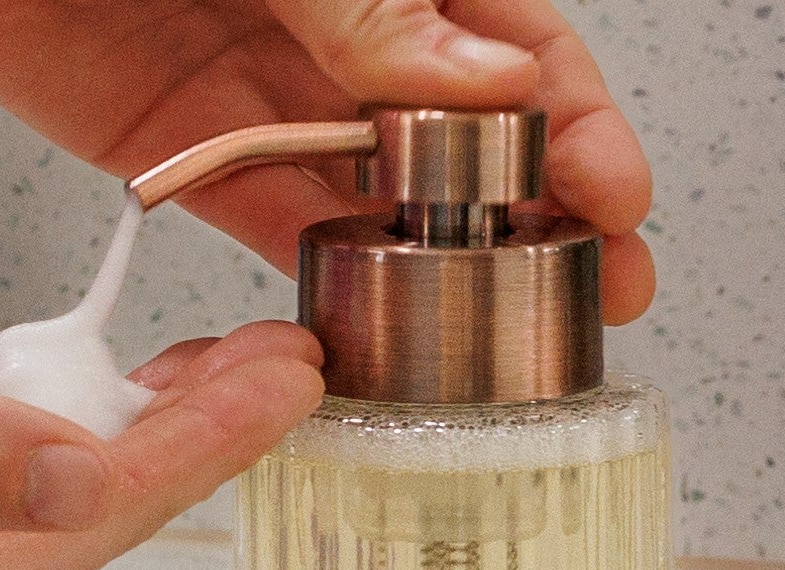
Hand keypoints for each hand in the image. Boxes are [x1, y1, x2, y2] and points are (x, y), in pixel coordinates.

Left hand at [0, 0, 659, 324]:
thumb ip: (366, 0)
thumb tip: (484, 76)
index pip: (512, 32)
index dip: (575, 114)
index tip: (613, 191)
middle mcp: (332, 12)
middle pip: (461, 119)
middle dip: (535, 203)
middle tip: (591, 281)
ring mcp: (255, 74)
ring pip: (372, 179)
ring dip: (437, 254)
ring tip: (492, 322)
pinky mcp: (171, 135)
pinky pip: (261, 210)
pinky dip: (316, 267)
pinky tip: (366, 311)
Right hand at [0, 324, 328, 569]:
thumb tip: (74, 459)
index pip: (100, 508)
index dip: (210, 436)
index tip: (290, 376)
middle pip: (83, 525)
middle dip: (185, 443)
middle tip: (269, 364)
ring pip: (27, 519)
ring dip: (112, 446)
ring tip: (186, 382)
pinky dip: (22, 454)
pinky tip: (35, 419)